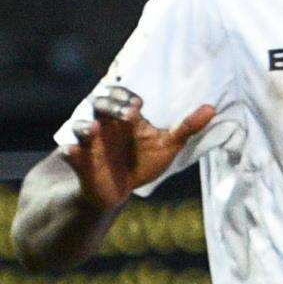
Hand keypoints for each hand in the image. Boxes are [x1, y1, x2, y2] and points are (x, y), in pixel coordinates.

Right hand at [60, 86, 214, 211]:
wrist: (116, 189)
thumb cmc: (141, 160)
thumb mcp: (167, 144)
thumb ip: (186, 127)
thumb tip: (212, 108)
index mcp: (123, 114)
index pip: (120, 93)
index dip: (127, 95)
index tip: (139, 104)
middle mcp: (102, 122)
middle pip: (99, 103)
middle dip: (112, 106)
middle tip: (130, 115)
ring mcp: (88, 141)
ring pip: (79, 125)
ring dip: (86, 125)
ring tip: (94, 128)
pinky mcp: (77, 160)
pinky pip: (68, 152)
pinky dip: (70, 151)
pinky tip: (72, 151)